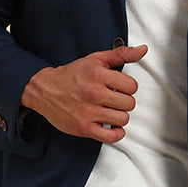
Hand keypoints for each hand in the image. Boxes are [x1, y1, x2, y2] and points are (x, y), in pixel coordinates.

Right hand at [21, 44, 146, 139]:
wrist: (45, 90)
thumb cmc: (71, 75)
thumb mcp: (95, 59)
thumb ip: (121, 54)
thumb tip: (143, 50)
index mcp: (98, 75)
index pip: (132, 86)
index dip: (127, 87)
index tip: (118, 87)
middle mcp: (93, 93)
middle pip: (129, 103)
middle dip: (123, 101)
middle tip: (113, 99)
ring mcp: (88, 112)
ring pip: (123, 119)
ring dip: (119, 116)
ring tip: (109, 110)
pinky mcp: (84, 127)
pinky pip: (111, 136)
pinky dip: (116, 133)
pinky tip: (111, 126)